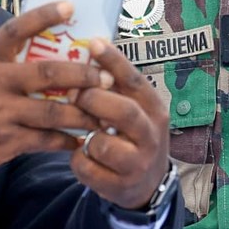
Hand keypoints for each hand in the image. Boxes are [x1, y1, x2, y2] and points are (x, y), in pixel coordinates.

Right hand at [0, 0, 111, 187]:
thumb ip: (4, 66)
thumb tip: (47, 53)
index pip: (15, 30)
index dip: (43, 15)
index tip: (70, 7)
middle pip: (47, 72)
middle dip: (83, 74)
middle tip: (107, 76)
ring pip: (54, 111)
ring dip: (83, 113)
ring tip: (103, 114)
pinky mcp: (4, 143)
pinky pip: (46, 140)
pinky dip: (67, 140)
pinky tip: (79, 140)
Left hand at [68, 41, 172, 208]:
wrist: (147, 184)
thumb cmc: (132, 136)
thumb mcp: (135, 110)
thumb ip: (116, 86)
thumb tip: (90, 48)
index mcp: (155, 109)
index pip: (135, 81)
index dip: (114, 61)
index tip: (93, 42)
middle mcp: (152, 135)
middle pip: (123, 111)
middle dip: (94, 100)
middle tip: (73, 93)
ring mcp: (138, 163)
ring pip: (103, 143)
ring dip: (85, 135)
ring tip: (84, 132)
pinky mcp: (120, 186)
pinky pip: (87, 168)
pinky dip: (78, 160)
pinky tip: (82, 156)